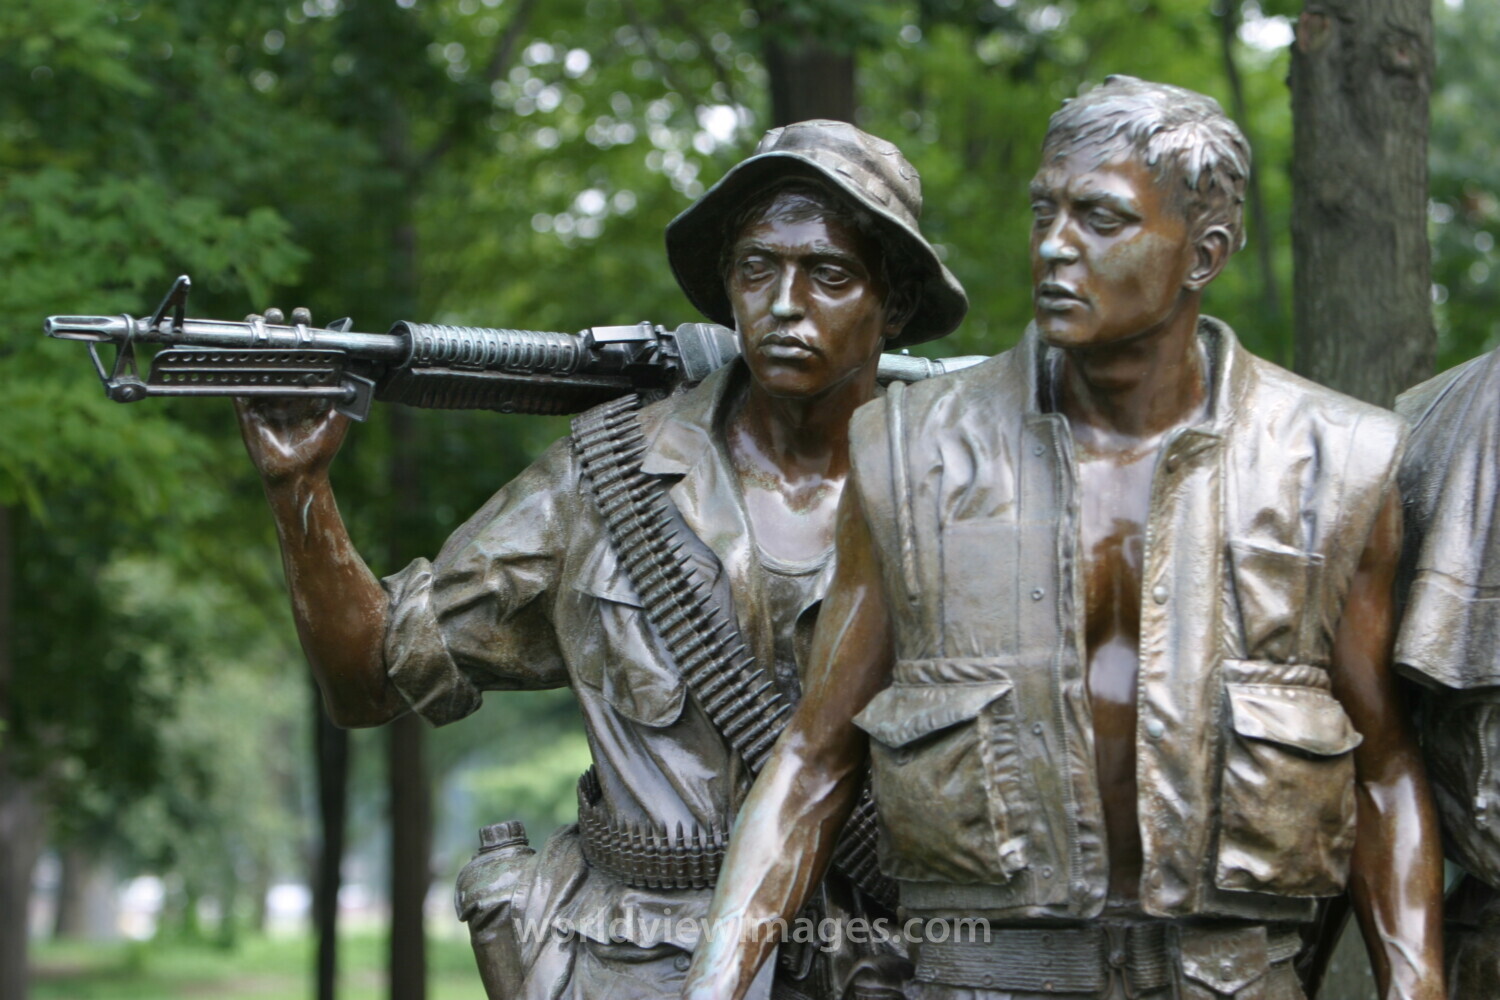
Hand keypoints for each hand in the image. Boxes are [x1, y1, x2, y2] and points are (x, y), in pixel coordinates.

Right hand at [234, 307, 351, 486]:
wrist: (299, 474)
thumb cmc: (321, 449)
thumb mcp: (339, 418)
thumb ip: (348, 393)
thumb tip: (364, 368)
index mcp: (307, 387)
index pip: (304, 353)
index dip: (303, 333)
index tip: (304, 316)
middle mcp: (286, 387)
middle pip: (279, 350)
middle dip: (277, 329)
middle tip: (277, 313)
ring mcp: (265, 396)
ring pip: (258, 359)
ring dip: (256, 339)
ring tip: (256, 320)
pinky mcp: (246, 407)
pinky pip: (239, 382)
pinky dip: (237, 364)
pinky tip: (236, 346)